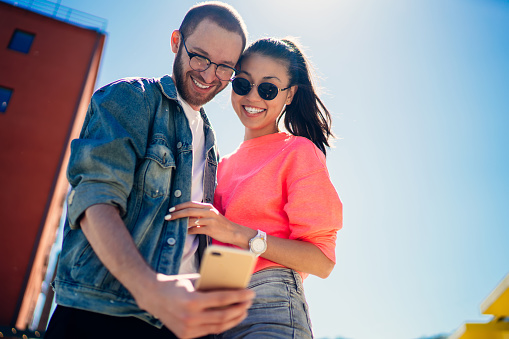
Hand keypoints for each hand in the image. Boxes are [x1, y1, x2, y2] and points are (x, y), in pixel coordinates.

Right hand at [134, 273, 254, 338]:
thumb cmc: (176, 284)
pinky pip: (209, 331)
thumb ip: (211, 285)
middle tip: (250, 301)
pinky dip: (221, 324)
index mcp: (192, 300)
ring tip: (243, 310)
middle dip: (240, 308)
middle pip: (223, 315)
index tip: (251, 293)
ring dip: (234, 318)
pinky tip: (230, 318)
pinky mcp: (185, 335)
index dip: (239, 296)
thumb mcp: (194, 280)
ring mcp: (187, 328)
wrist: (152, 296)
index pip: (222, 299)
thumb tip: (234, 286)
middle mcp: (190, 316)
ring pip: (218, 326)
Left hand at [165, 202, 255, 246]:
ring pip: (191, 220)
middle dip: (176, 213)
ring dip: (180, 223)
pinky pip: (196, 230)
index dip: (180, 206)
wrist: (233, 232)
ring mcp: (209, 220)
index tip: (171, 209)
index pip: (191, 204)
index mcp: (208, 206)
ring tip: (173, 225)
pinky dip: (188, 231)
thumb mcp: (211, 216)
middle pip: (189, 210)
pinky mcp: (210, 229)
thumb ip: (200, 214)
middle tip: (167, 216)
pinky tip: (184, 233)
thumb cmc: (221, 224)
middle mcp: (208, 211)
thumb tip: (186, 216)